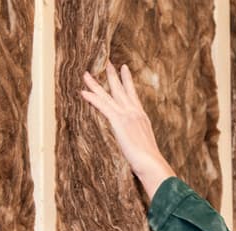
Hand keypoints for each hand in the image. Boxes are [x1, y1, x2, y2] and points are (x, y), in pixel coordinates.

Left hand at [80, 62, 175, 198]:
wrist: (152, 163)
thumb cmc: (150, 160)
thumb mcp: (146, 145)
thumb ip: (140, 139)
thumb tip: (138, 143)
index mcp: (142, 116)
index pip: (132, 95)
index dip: (127, 81)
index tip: (124, 69)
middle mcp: (134, 112)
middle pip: (121, 89)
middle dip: (113, 75)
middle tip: (108, 62)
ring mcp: (127, 115)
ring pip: (108, 95)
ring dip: (96, 84)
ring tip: (86, 74)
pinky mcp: (119, 121)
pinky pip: (103, 106)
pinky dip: (92, 98)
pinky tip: (83, 92)